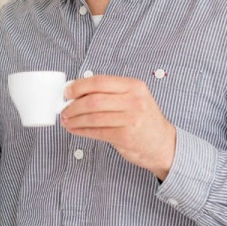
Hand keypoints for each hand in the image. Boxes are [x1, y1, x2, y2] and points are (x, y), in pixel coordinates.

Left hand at [62, 75, 176, 178]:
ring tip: (66, 121)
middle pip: (94, 100)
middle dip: (73, 105)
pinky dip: (82, 130)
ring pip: (93, 117)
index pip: (100, 81)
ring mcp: (131, 119)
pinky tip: (75, 129)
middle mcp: (134, 101)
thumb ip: (111, 93)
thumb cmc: (144, 120)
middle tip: (63, 109)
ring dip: (75, 119)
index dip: (79, 86)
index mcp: (134, 86)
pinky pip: (97, 132)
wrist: (163, 144)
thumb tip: (78, 92)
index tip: (67, 92)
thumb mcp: (133, 99)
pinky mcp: (125, 136)